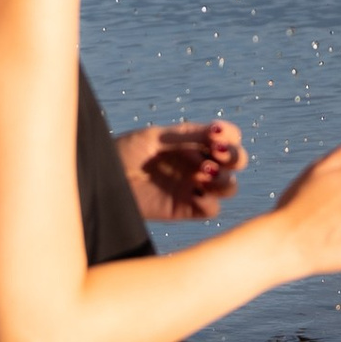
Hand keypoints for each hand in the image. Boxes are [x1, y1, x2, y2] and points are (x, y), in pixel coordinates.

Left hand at [116, 119, 246, 224]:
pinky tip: (194, 190)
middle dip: (236, 157)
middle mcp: (198, 165)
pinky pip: (212, 209)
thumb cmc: (126, 152)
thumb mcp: (157, 137)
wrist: (103, 178)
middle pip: (237, 162)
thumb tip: (219, 131)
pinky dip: (210, 200)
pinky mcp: (185, 209)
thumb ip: (188, 135)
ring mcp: (193, 187)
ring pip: (230, 187)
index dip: (230, 136)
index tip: (215, 135)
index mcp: (193, 143)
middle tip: (217, 155)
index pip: (228, 138)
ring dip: (225, 179)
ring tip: (204, 173)